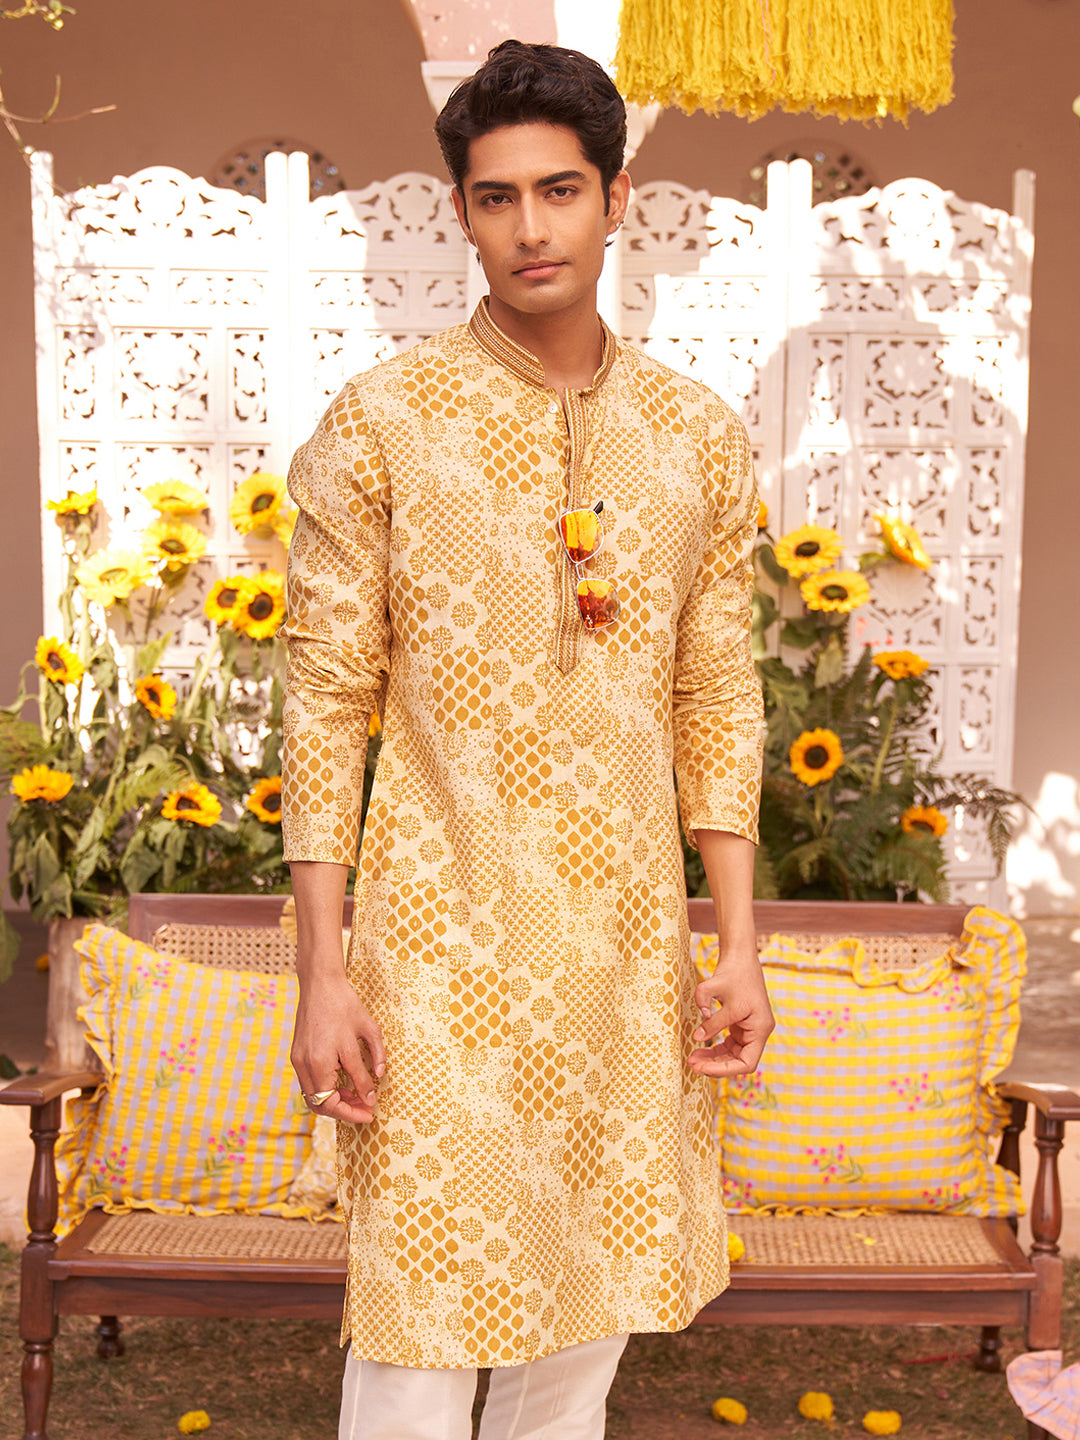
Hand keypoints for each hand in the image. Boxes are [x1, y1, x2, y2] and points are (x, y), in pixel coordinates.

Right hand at [291, 969, 386, 1124]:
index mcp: (322, 1060)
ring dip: (334, 1102)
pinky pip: (309, 1084)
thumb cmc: (345, 1003)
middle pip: (320, 1106)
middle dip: (344, 1112)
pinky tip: (343, 1085)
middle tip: (365, 1110)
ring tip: (357, 1098)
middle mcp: (306, 1064)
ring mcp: (298, 1060)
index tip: (371, 1113)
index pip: (336, 1101)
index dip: (355, 1112)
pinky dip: (325, 1090)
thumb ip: (374, 1059)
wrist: (320, 983)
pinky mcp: (296, 1056)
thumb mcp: (368, 1030)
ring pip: (313, 1098)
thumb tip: (374, 1088)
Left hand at [688, 943, 773, 1077]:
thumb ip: (711, 1020)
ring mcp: (749, 1028)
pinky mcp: (739, 1023)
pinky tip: (699, 1048)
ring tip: (692, 1059)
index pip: (747, 1062)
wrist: (739, 955)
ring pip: (732, 1054)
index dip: (725, 1070)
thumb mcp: (719, 996)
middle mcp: (758, 1031)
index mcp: (760, 1028)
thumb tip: (698, 1039)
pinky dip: (714, 1048)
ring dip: (713, 1059)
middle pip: (738, 1061)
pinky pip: (728, 1043)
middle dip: (715, 1066)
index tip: (703, 1068)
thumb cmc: (733, 972)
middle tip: (692, 1065)